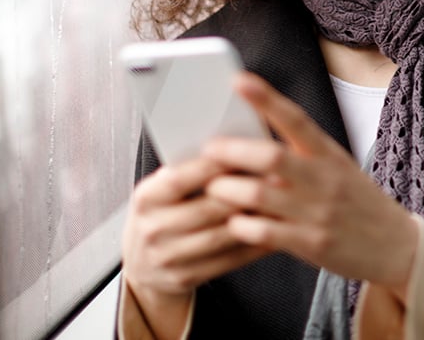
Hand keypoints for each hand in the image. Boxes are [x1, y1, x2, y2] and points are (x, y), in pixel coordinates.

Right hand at [121, 156, 268, 335]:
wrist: (143, 264)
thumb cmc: (159, 215)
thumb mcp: (160, 190)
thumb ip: (186, 171)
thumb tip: (229, 147)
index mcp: (145, 199)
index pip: (180, 179)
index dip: (213, 166)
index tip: (244, 151)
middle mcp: (152, 229)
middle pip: (207, 209)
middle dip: (245, 192)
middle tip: (276, 177)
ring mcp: (168, 257)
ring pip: (221, 236)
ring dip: (255, 219)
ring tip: (281, 202)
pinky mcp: (186, 277)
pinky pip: (228, 260)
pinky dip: (254, 245)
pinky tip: (273, 231)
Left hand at [203, 72, 419, 299]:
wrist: (397, 245)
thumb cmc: (358, 203)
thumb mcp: (338, 169)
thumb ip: (303, 155)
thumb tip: (253, 140)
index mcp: (329, 154)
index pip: (295, 119)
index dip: (266, 98)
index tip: (239, 80)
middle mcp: (324, 179)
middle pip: (270, 156)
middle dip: (231, 151)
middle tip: (208, 149)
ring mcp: (318, 212)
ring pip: (258, 194)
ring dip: (226, 190)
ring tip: (212, 188)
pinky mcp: (312, 244)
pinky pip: (264, 233)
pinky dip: (241, 226)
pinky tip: (234, 223)